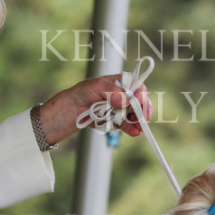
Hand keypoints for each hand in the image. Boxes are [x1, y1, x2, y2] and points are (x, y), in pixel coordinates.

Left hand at [39, 74, 153, 143]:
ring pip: (136, 115)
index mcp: (121, 83)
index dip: (140, 94)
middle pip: (140, 102)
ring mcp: (121, 109)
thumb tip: (125, 100)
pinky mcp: (117, 121)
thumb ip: (112, 91)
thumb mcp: (96, 86)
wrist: (71, 110)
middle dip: (143, 110)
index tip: (138, 101)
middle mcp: (124, 96)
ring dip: (139, 122)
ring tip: (139, 128)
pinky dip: (132, 129)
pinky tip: (135, 132)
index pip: (137, 86)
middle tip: (143, 117)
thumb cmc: (82, 92)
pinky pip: (128, 125)